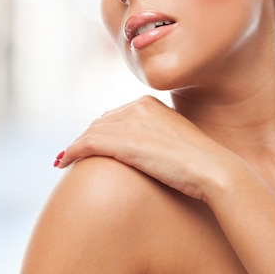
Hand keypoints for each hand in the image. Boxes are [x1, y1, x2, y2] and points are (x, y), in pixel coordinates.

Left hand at [54, 95, 232, 200]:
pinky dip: (71, 151)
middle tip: (72, 153)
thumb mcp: (177, 141)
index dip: (99, 131)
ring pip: (91, 133)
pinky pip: (86, 144)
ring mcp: (130, 123)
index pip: (115, 115)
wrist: (213, 169)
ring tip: (63, 158)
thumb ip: (159, 138)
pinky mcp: (124, 142)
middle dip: (85, 138)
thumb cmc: (201, 163)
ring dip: (74, 146)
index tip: (90, 144)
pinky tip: (62, 162)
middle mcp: (138, 107)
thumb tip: (149, 151)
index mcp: (150, 104)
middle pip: (100, 122)